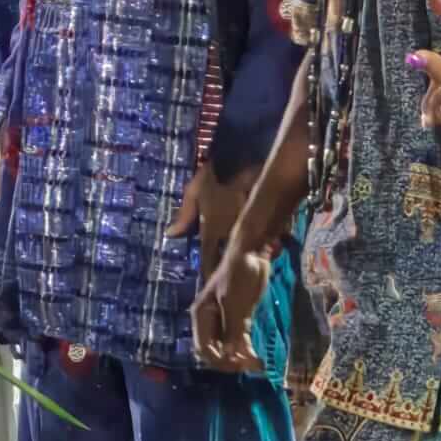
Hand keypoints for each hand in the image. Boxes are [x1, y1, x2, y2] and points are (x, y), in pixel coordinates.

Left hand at [166, 161, 259, 282]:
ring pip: (252, 254)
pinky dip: (270, 247)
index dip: (208, 272)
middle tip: (230, 281)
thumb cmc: (216, 173)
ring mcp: (251, 231)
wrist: (246, 156)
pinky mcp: (270, 224)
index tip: (210, 283)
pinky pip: (271, 243)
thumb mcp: (195, 190)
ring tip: (253, 265)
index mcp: (211, 230)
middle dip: (229, 271)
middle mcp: (230, 235)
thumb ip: (184, 215)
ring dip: (252, 260)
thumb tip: (170, 235)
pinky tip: (270, 247)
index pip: (208, 260)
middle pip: (229, 263)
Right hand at [191, 244, 269, 373]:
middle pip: (214, 350)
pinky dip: (246, 349)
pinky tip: (257, 357)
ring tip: (257, 364)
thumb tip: (229, 357)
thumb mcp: (234, 305)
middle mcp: (208, 319)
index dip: (219, 361)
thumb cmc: (239, 276)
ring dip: (240, 358)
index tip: (239, 366)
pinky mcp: (237, 316)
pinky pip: (238, 339)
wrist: (252, 253)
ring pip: (227, 347)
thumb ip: (231, 332)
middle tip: (250, 367)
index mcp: (201, 315)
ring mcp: (223, 318)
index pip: (203, 348)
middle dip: (230, 362)